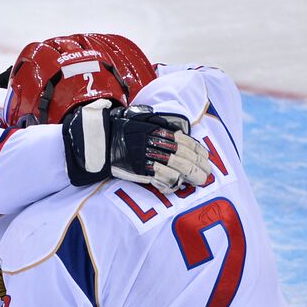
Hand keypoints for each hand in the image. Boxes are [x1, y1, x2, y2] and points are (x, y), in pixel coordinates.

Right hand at [63, 101, 211, 192]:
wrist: (99, 142)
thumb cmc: (119, 130)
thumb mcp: (142, 119)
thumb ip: (160, 123)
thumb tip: (178, 129)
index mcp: (161, 131)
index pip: (188, 141)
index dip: (200, 151)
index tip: (207, 158)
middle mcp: (159, 144)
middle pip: (187, 157)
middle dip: (200, 167)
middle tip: (208, 175)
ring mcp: (151, 158)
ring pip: (179, 169)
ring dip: (191, 177)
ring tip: (198, 183)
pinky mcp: (142, 172)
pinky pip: (163, 180)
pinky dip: (171, 185)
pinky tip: (175, 188)